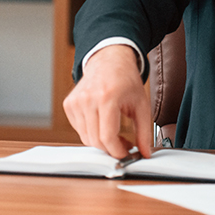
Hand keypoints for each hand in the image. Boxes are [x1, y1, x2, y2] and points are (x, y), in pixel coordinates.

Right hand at [63, 44, 152, 158]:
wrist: (109, 61)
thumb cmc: (126, 81)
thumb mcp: (141, 104)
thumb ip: (144, 131)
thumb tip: (145, 153)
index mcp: (107, 97)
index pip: (107, 137)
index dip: (118, 151)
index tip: (127, 153)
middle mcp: (88, 99)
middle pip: (95, 140)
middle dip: (111, 148)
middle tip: (125, 144)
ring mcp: (75, 101)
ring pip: (86, 137)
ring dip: (101, 142)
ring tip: (116, 133)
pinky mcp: (68, 104)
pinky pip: (79, 129)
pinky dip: (91, 132)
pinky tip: (103, 123)